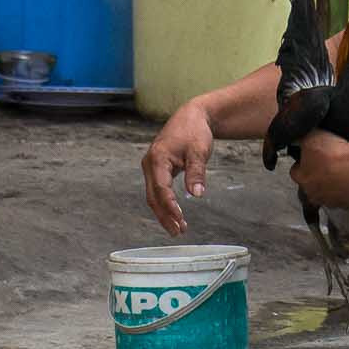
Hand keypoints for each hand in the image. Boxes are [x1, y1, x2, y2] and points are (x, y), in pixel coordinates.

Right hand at [141, 100, 213, 236]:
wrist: (191, 116)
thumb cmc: (194, 131)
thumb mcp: (199, 151)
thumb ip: (196, 173)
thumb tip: (196, 195)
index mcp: (158, 158)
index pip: (161, 188)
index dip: (170, 206)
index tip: (180, 220)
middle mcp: (150, 163)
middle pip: (153, 196)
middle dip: (164, 215)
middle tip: (178, 232)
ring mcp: (151, 166)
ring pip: (153, 195)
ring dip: (164, 212)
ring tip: (178, 229)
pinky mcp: (157, 169)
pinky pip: (157, 190)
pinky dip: (165, 204)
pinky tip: (175, 214)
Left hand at [290, 129, 348, 208]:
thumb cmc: (335, 153)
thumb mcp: (311, 137)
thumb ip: (300, 140)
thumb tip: (298, 139)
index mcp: (303, 179)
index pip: (296, 172)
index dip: (302, 164)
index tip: (308, 158)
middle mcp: (315, 195)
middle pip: (311, 186)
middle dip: (317, 176)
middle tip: (326, 163)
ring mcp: (334, 201)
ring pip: (330, 194)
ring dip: (333, 184)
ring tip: (341, 170)